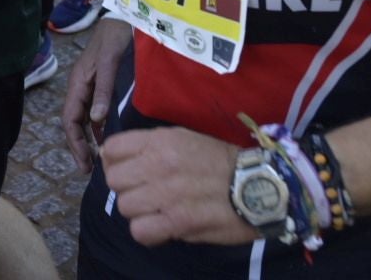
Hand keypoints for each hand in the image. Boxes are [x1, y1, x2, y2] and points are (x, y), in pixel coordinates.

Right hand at [63, 17, 133, 173]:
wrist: (126, 17)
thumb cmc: (115, 38)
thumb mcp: (109, 63)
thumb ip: (102, 90)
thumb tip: (96, 122)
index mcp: (78, 83)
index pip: (70, 119)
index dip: (75, 142)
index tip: (84, 162)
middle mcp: (82, 88)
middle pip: (75, 123)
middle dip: (79, 146)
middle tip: (89, 170)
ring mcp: (92, 87)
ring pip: (86, 119)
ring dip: (90, 139)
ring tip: (99, 160)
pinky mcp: (104, 86)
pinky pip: (98, 112)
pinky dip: (101, 128)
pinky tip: (110, 138)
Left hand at [100, 126, 254, 246]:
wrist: (259, 184)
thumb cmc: (221, 161)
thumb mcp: (185, 138)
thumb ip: (153, 146)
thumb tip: (123, 160)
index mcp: (160, 141)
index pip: (111, 148)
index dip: (114, 162)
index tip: (127, 170)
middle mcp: (159, 164)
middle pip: (114, 180)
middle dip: (126, 188)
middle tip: (144, 193)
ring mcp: (167, 194)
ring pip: (124, 206)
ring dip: (138, 212)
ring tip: (157, 210)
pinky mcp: (178, 222)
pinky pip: (140, 231)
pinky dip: (148, 232)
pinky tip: (162, 227)